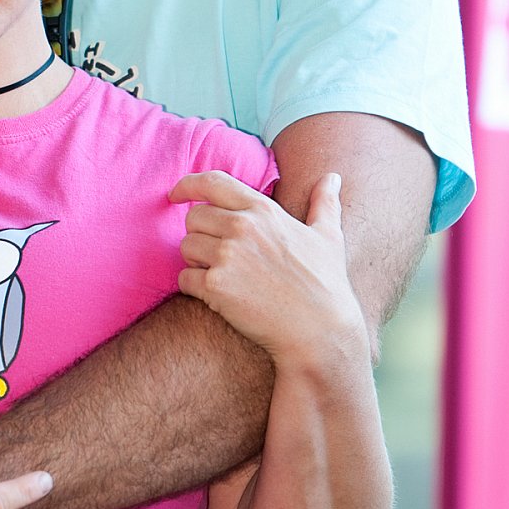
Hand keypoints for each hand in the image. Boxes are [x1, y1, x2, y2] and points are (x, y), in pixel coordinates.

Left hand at [170, 170, 366, 367]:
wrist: (320, 330)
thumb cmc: (326, 284)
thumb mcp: (329, 236)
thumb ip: (324, 203)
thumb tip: (333, 178)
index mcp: (263, 209)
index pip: (212, 183)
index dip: (188, 185)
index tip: (176, 194)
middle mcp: (242, 227)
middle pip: (193, 217)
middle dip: (200, 234)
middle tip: (220, 255)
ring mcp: (227, 256)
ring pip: (185, 247)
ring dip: (195, 261)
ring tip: (223, 275)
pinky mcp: (216, 286)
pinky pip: (184, 278)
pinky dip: (193, 286)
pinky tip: (216, 295)